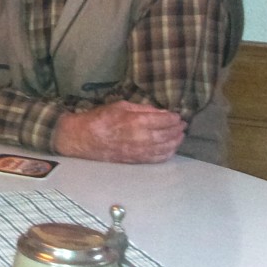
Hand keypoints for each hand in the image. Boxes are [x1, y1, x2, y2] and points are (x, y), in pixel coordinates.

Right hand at [52, 100, 184, 162]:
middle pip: (168, 134)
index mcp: (137, 121)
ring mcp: (140, 151)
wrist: (83, 138)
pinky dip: (168, 153)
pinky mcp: (136, 160)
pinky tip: (171, 148)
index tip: (177, 116)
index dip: (174, 118)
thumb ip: (142, 109)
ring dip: (176, 142)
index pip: (165, 120)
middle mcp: (142, 138)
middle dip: (177, 129)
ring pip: (166, 148)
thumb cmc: (100, 118)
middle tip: (183, 125)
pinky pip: (157, 158)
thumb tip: (160, 112)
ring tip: (180, 136)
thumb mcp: (120, 106)